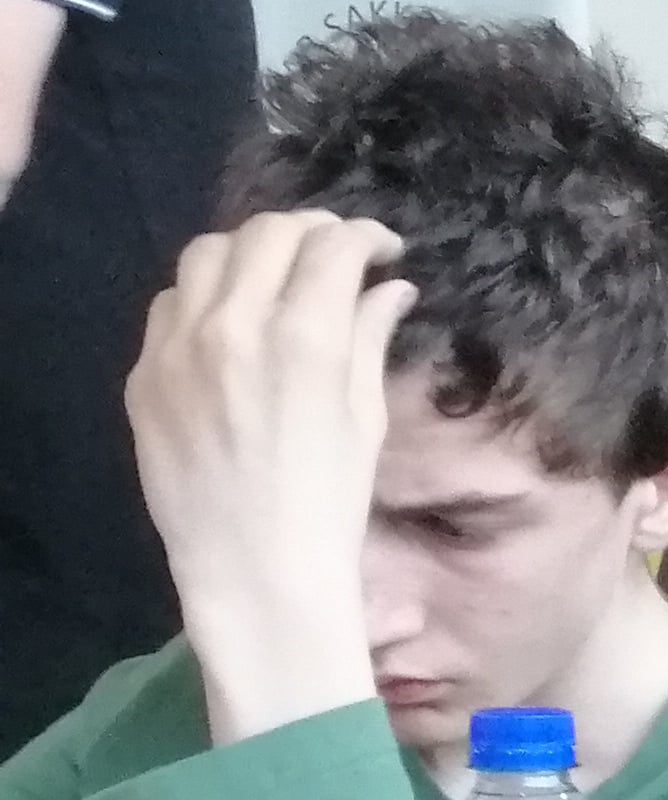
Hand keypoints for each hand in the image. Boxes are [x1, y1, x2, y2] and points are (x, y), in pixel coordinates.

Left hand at [131, 210, 410, 745]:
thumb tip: (388, 287)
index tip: (383, 250)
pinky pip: (172, 303)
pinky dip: (208, 293)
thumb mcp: (366, 417)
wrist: (255, 567)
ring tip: (277, 275)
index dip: (365, 236)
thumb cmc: (330, 501)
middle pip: (268, 234)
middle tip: (335, 253)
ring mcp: (179, 347)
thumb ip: (370, 338)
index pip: (333, 246)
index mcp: (305, 339)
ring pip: (209, 253)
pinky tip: (231, 318)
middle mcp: (235, 327)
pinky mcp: (146, 372)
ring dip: (252, 251)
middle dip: (312, 232)